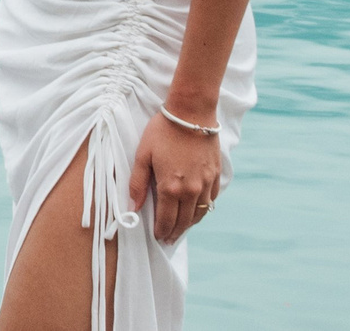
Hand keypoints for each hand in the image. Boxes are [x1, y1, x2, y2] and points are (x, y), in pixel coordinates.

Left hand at [129, 111, 223, 243]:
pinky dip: (203, 208)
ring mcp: (206, 183)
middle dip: (175, 232)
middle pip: (184, 221)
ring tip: (182, 228)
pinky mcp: (215, 174)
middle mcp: (191, 190)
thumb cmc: (163, 131)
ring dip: (190, 223)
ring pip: (200, 213)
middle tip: (169, 238)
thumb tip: (134, 208)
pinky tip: (197, 209)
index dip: (161, 231)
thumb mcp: (143, 155)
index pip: (166, 220)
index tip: (158, 237)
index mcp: (171, 188)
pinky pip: (211, 199)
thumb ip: (138, 184)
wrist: (191, 112)